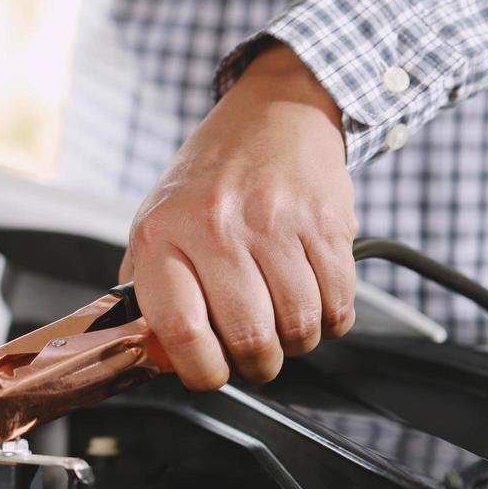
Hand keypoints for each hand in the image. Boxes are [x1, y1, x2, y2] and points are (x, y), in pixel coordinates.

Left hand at [121, 44, 357, 389]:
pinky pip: (339, 303)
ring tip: (282, 325)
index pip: (180, 330)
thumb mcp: (155, 221)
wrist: (274, 114)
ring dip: (295, 343)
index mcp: (163, 233)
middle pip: (249, 339)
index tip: (208, 373)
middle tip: (252, 355)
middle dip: (255, 365)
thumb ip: (148, 289)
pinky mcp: (326, 224)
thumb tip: (153, 355)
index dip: (199, 371)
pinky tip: (313, 301)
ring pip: (299, 328)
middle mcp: (217, 227)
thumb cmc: (210, 176)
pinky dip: (330, 319)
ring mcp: (275, 224)